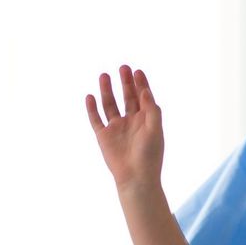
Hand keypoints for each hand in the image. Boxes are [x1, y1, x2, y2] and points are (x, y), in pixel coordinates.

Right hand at [86, 65, 162, 191]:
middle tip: (123, 67)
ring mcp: (116, 128)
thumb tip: (145, 90)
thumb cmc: (150, 155)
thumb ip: (151, 109)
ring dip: (107, 90)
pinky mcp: (103, 136)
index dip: (140, 84)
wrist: (136, 177)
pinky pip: (96, 119)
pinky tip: (90, 96)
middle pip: (127, 97)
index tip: (137, 71)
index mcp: (146, 120)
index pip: (143, 97)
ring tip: (104, 75)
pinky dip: (92, 108)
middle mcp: (131, 121)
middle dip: (125, 82)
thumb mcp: (155, 129)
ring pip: (110, 105)